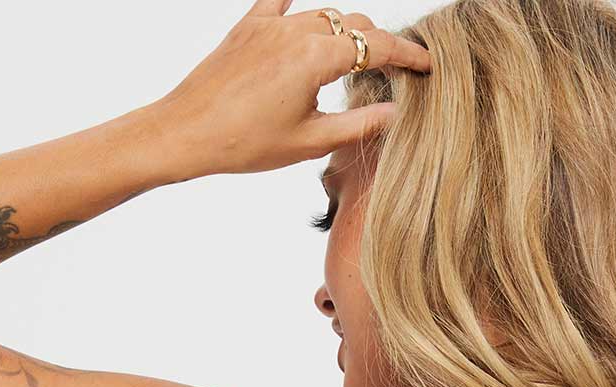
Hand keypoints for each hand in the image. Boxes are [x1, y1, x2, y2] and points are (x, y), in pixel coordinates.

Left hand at [154, 1, 430, 180]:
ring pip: (324, 14)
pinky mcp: (249, 25)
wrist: (187, 132)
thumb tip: (396, 113)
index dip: (409, 56)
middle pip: (355, 24)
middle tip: (396, 68)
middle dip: (380, 43)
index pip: (378, 48)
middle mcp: (297, 31)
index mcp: (317, 58)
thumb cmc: (245, 144)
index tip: (428, 65)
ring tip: (359, 53)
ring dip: (347, 30)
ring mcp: (271, 24)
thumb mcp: (311, 142)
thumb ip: (359, 123)